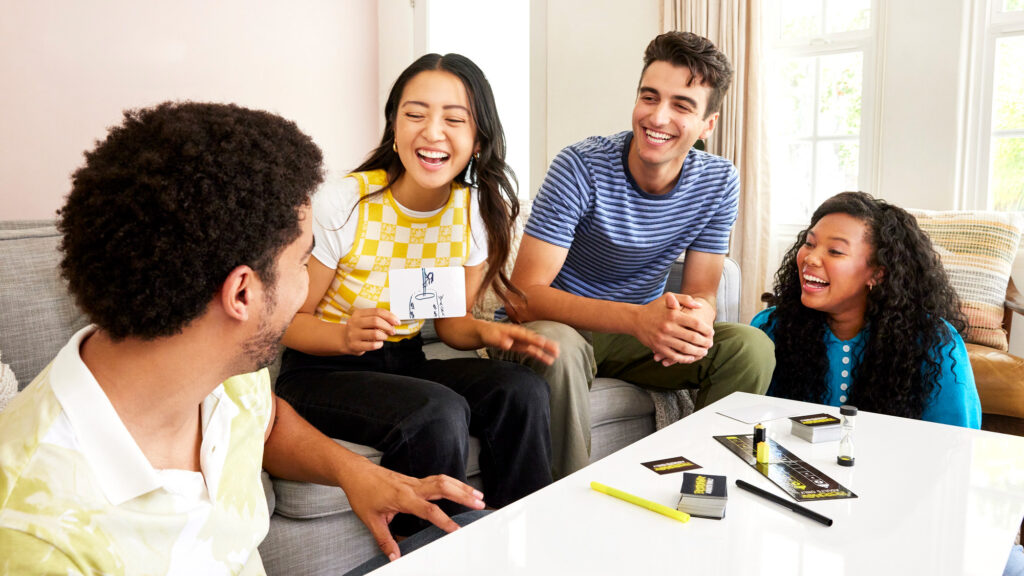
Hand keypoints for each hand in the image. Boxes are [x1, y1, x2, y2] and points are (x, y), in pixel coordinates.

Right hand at [342, 308, 398, 354]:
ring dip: (384, 336)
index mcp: (358, 313)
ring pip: (375, 334)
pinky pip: (372, 345)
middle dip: (388, 326)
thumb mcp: (365, 320)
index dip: (390, 316)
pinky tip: (379, 343)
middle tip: (392, 331)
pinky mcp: (354, 345)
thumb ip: (378, 318)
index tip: (397, 322)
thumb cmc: (359, 329)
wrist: (343, 340)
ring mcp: (353, 334)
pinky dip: (380, 344)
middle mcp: (354, 322)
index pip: (377, 311)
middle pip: (376, 321)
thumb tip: (394, 321)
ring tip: (384, 337)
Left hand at [342, 461, 485, 561]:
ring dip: (462, 487)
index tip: (456, 530)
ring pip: (443, 480)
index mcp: (402, 498)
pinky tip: (461, 488)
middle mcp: (412, 487)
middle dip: (463, 495)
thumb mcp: (371, 520)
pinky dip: (453, 483)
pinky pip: (438, 479)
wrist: (356, 473)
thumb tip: (395, 557)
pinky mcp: (415, 480)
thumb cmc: (362, 493)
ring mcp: (414, 481)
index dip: (443, 520)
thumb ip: (385, 540)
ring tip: (478, 495)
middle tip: (480, 503)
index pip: (428, 510)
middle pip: (443, 487)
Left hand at [479, 321, 559, 364]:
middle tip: (556, 349)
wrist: (484, 332)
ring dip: (545, 350)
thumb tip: (508, 344)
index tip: (543, 343)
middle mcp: (520, 335)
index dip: (534, 339)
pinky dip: (540, 354)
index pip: (525, 336)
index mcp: (513, 331)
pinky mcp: (520, 346)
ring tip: (556, 354)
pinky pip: (532, 351)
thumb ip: (498, 340)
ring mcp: (521, 341)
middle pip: (534, 339)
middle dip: (545, 344)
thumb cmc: (486, 333)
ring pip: (535, 345)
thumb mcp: (489, 336)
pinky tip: (548, 360)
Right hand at [634, 293, 713, 366]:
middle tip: (710, 344)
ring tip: (704, 352)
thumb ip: (685, 299)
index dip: (706, 329)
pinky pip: (674, 356)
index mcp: (673, 314)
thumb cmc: (654, 308)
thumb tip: (699, 306)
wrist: (635, 319)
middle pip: (693, 337)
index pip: (696, 323)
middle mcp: (668, 327)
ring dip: (697, 352)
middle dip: (705, 342)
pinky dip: (684, 359)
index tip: (711, 332)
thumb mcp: (668, 297)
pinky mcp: (658, 347)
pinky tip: (691, 358)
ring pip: (685, 348)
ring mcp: (663, 338)